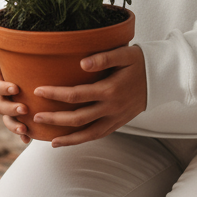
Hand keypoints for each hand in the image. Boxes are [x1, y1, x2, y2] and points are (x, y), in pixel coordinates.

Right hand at [0, 39, 30, 143]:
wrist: (34, 57)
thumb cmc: (18, 48)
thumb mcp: (6, 43)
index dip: (2, 88)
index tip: (16, 88)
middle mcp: (1, 93)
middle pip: (0, 105)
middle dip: (11, 109)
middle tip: (24, 108)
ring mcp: (9, 104)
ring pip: (7, 119)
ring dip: (14, 125)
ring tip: (25, 129)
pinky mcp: (20, 112)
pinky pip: (18, 125)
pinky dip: (21, 135)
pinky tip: (28, 140)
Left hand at [33, 45, 147, 146]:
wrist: (161, 78)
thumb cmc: (140, 62)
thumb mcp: (124, 54)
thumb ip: (103, 58)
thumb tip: (82, 62)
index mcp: (110, 89)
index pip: (76, 94)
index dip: (55, 94)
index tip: (39, 91)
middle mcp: (111, 107)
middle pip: (78, 118)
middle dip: (55, 119)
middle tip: (36, 116)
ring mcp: (115, 118)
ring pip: (88, 133)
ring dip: (68, 138)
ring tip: (50, 140)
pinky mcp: (119, 123)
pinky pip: (98, 135)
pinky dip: (82, 140)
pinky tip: (69, 141)